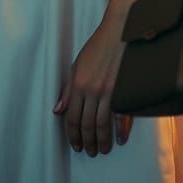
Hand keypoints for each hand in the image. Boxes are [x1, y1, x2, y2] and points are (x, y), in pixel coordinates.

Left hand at [53, 16, 132, 155]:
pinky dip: (120, 130)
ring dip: (102, 140)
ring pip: (102, 124)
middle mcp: (92, 90)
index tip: (76, 145)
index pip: (72, 118)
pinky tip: (119, 139)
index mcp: (78, 84)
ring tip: (102, 149)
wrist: (120, 30)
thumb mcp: (77, 65)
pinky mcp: (124, 89)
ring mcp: (109, 91)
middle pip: (86, 124)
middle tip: (90, 151)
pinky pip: (122, 115)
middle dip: (87, 141)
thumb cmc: (98, 46)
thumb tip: (57, 110)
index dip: (72, 135)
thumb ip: (67, 89)